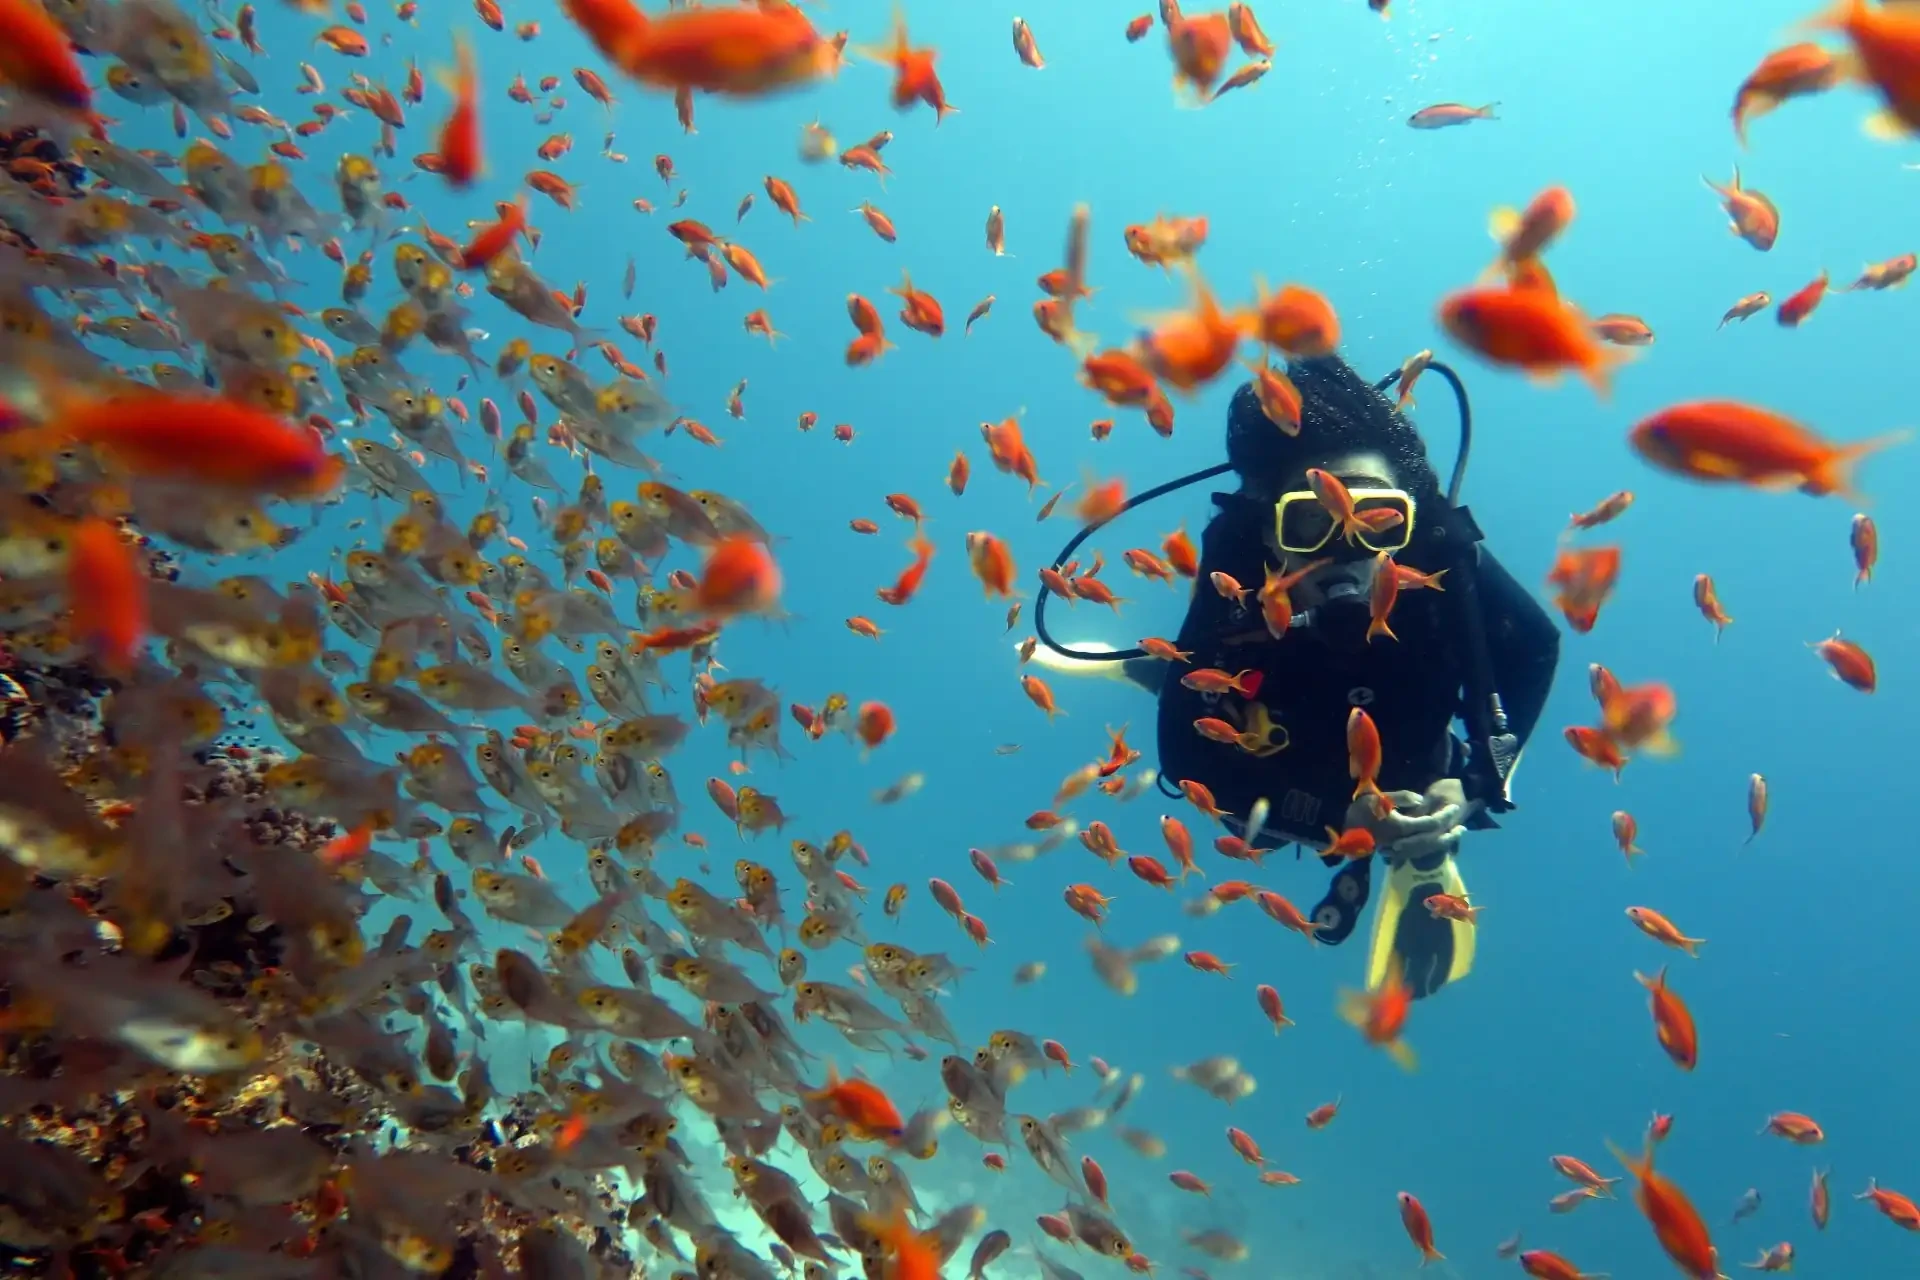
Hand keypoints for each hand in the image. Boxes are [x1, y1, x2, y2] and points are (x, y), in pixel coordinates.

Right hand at [1342, 778, 1479, 862]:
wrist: (1340, 828)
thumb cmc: (1359, 809)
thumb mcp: (1379, 797)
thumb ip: (1403, 798)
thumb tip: (1423, 800)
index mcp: (1401, 827)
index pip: (1429, 823)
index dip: (1444, 815)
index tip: (1456, 807)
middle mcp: (1403, 840)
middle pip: (1433, 840)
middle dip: (1449, 833)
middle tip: (1464, 827)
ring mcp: (1399, 847)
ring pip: (1427, 848)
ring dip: (1443, 841)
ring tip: (1455, 834)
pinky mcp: (1395, 850)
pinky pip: (1419, 850)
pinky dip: (1431, 846)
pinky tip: (1437, 839)